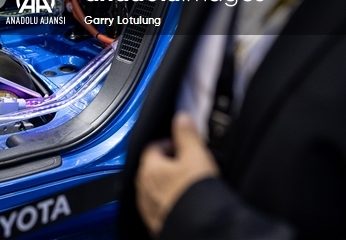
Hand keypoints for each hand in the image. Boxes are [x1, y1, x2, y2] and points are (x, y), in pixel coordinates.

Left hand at [136, 112, 220, 235]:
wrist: (202, 227)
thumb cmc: (196, 195)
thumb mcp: (196, 155)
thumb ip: (187, 134)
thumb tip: (182, 118)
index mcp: (148, 169)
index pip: (153, 147)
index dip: (170, 143)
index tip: (183, 146)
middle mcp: (143, 189)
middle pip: (152, 167)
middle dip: (168, 163)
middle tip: (188, 164)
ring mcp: (148, 207)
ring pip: (154, 188)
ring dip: (167, 183)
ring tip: (187, 184)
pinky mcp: (156, 223)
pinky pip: (159, 206)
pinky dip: (168, 200)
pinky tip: (183, 201)